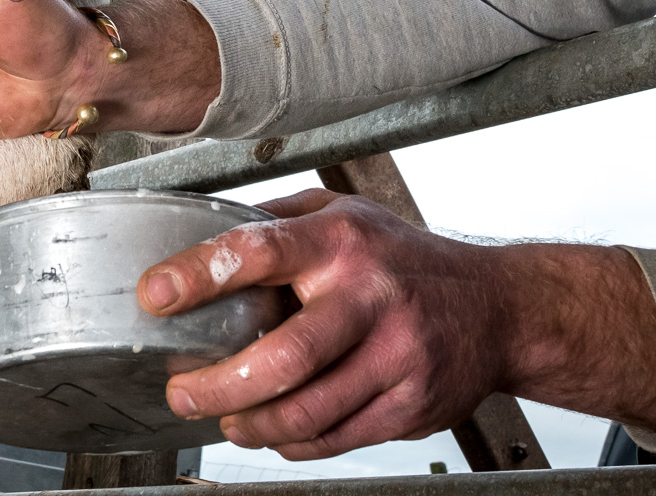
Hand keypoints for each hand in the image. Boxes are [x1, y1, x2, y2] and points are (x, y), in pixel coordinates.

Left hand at [139, 189, 655, 459]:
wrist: (500, 308)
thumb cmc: (405, 258)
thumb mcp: (344, 213)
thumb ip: (276, 220)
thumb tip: (195, 228)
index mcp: (341, 240)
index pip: (259, 252)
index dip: (198, 275)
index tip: (154, 295)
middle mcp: (369, 297)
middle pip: (283, 356)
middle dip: (217, 384)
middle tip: (181, 392)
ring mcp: (395, 357)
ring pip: (306, 410)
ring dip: (249, 424)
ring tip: (222, 418)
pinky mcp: (410, 406)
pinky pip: (335, 437)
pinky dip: (292, 442)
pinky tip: (270, 432)